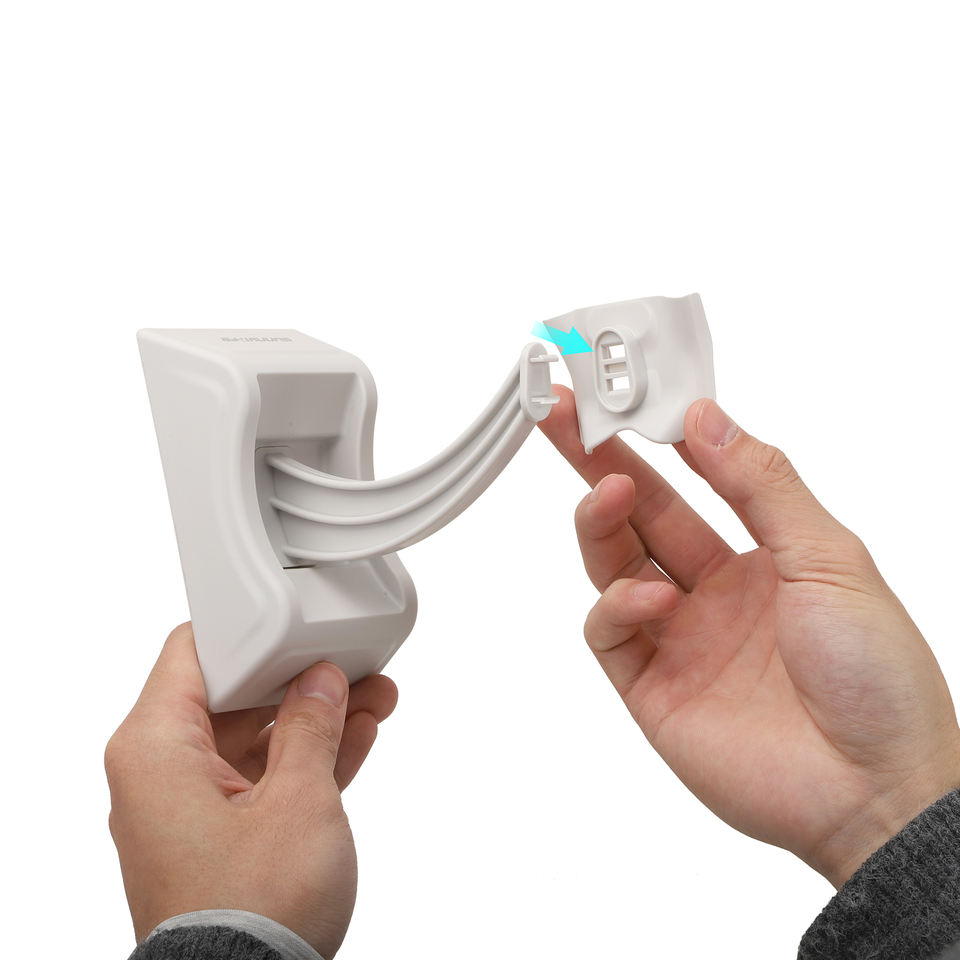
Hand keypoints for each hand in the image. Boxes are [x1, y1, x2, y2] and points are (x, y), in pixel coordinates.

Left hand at [105, 623, 397, 958]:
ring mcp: (191, 810)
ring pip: (257, 738)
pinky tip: (356, 736)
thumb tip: (322, 683)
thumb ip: (313, 728)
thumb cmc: (251, 912)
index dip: (254, 635)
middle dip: (301, 679)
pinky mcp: (219, 839)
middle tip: (352, 663)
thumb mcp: (299, 800)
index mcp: (155, 749)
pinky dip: (306, 759)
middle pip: (233, 695)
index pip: (195, 653)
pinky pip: (264, 778)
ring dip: (316, 720)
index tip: (302, 628)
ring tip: (373, 697)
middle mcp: (161, 775)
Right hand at [540, 387, 959, 886]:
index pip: (692, 480)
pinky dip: (617, 606)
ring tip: (609, 491)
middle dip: (596, 458)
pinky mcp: (650, 686)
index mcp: (758, 555)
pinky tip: (651, 601)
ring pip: (611, 564)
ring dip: (601, 520)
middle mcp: (710, 591)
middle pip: (638, 512)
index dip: (656, 436)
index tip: (628, 394)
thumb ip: (763, 485)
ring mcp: (677, 638)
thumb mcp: (830, 557)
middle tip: (558, 413)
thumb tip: (706, 417)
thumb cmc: (876, 674)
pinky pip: (609, 631)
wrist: (876, 791)